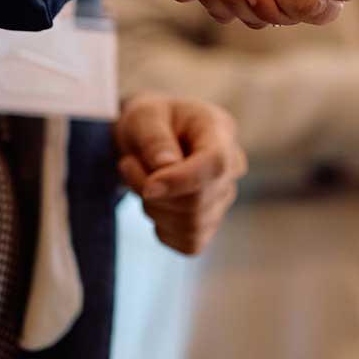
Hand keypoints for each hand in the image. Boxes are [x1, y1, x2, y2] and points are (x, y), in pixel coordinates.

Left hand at [114, 92, 246, 254]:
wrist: (147, 134)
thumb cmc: (149, 119)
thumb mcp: (143, 115)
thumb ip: (154, 138)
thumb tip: (166, 167)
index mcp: (219, 130)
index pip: (215, 164)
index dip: (182, 181)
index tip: (149, 185)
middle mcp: (231, 166)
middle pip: (198, 201)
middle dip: (152, 191)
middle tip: (127, 165)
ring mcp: (224, 197)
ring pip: (192, 226)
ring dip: (153, 208)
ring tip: (138, 178)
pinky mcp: (210, 223)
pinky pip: (189, 243)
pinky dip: (162, 228)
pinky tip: (154, 202)